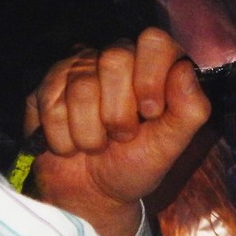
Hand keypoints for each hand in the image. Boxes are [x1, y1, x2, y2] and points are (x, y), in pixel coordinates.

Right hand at [25, 29, 210, 235]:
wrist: (91, 194)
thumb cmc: (134, 165)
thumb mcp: (170, 145)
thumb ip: (189, 109)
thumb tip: (185, 70)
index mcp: (152, 65)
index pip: (154, 41)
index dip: (151, 77)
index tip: (150, 113)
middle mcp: (114, 59)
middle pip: (115, 59)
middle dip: (118, 113)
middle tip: (122, 136)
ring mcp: (76, 70)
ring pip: (81, 86)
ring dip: (90, 133)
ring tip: (97, 145)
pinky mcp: (46, 88)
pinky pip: (49, 102)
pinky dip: (64, 138)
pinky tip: (71, 145)